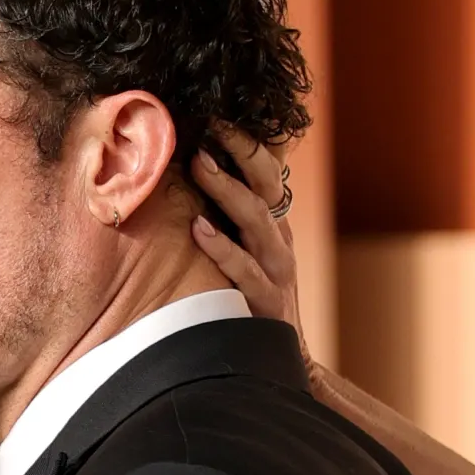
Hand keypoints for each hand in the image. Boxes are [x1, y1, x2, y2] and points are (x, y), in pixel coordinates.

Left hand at [189, 128, 310, 361]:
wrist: (275, 361)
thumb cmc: (249, 299)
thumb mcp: (245, 253)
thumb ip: (229, 219)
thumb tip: (195, 172)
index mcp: (273, 225)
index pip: (267, 171)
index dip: (246, 141)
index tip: (216, 114)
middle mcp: (278, 241)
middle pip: (266, 186)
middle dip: (240, 152)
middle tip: (209, 124)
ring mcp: (276, 270)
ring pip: (256, 220)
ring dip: (227, 189)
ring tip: (199, 163)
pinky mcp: (266, 302)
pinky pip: (243, 270)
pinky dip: (222, 247)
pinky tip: (198, 228)